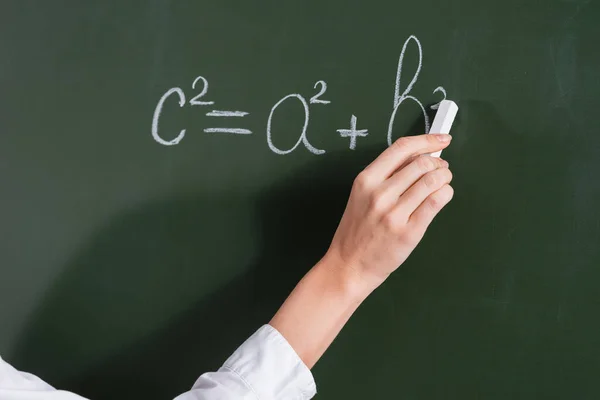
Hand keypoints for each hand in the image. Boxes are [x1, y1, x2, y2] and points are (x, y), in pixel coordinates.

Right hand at [325, 134, 453, 289]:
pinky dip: (446, 193)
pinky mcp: (409, 231)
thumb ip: (387, 176)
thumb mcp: (362, 195)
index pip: (401, 148)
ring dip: (444, 178)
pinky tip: (443, 195)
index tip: (442, 139)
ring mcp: (394, 213)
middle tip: (441, 169)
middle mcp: (379, 193)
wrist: (349, 265)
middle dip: (438, 162)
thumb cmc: (358, 229)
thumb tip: (420, 156)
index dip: (426, 140)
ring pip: (432, 181)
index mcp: (366, 180)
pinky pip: (436, 202)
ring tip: (442, 183)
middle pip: (421, 163)